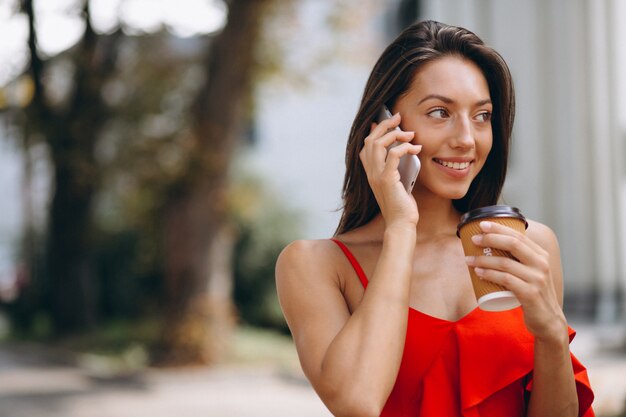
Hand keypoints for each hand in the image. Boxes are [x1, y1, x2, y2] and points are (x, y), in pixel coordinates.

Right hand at [359, 112, 421, 227]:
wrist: (401, 224)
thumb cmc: (402, 206)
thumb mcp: (397, 183)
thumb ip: (396, 168)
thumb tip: (402, 152)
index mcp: (371, 173)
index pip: (365, 146)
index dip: (373, 131)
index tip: (385, 121)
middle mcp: (370, 173)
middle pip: (370, 140)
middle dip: (384, 125)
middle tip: (398, 118)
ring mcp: (376, 176)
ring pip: (377, 144)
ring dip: (395, 134)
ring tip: (410, 133)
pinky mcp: (386, 179)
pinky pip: (394, 155)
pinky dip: (405, 147)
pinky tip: (416, 148)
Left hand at [465, 221, 566, 340]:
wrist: (547, 320)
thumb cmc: (532, 293)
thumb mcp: (531, 272)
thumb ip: (519, 259)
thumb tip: (493, 244)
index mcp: (541, 255)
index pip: (519, 235)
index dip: (499, 228)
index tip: (482, 225)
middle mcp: (541, 264)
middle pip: (513, 244)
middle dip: (490, 238)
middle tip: (473, 239)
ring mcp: (537, 279)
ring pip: (505, 263)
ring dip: (483, 259)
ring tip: (469, 259)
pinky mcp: (530, 294)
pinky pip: (505, 279)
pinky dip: (489, 274)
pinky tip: (478, 272)